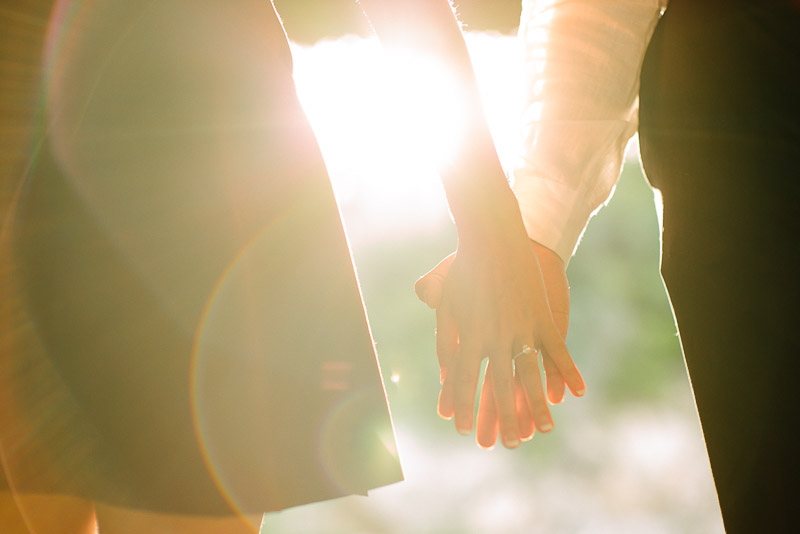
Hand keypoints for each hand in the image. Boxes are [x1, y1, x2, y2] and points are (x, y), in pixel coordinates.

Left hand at [415, 238, 583, 447]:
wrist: (493, 236)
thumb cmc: (464, 270)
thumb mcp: (447, 304)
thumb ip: (446, 340)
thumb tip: (445, 372)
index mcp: (469, 334)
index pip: (463, 379)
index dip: (463, 405)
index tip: (462, 428)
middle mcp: (496, 336)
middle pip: (498, 386)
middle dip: (503, 417)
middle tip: (509, 444)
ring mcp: (522, 327)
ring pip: (531, 374)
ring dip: (537, 404)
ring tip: (544, 430)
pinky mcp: (542, 316)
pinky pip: (557, 350)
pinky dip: (567, 372)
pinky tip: (576, 393)